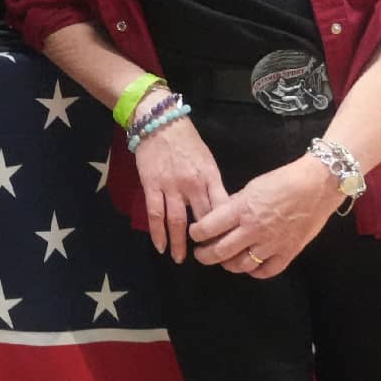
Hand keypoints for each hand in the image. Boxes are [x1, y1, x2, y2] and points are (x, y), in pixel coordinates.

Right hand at [131, 116, 229, 262]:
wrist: (159, 121)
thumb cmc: (186, 139)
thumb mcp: (207, 159)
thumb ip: (213, 183)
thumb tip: (221, 208)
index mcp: (210, 177)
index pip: (222, 209)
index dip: (226, 229)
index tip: (228, 245)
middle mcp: (193, 184)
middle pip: (203, 219)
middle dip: (206, 241)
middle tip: (208, 259)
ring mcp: (171, 186)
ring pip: (178, 222)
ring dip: (179, 244)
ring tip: (181, 259)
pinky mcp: (152, 185)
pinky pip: (155, 214)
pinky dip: (158, 233)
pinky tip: (160, 246)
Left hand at [188, 156, 344, 278]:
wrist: (317, 186)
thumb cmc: (283, 181)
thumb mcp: (251, 187)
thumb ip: (234, 205)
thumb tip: (220, 218)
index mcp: (241, 210)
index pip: (208, 228)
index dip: (196, 233)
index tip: (195, 233)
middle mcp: (253, 230)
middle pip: (220, 252)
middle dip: (205, 255)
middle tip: (201, 254)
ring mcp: (271, 244)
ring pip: (241, 265)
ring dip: (228, 265)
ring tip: (224, 260)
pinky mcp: (288, 253)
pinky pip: (266, 271)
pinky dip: (254, 272)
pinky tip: (250, 266)